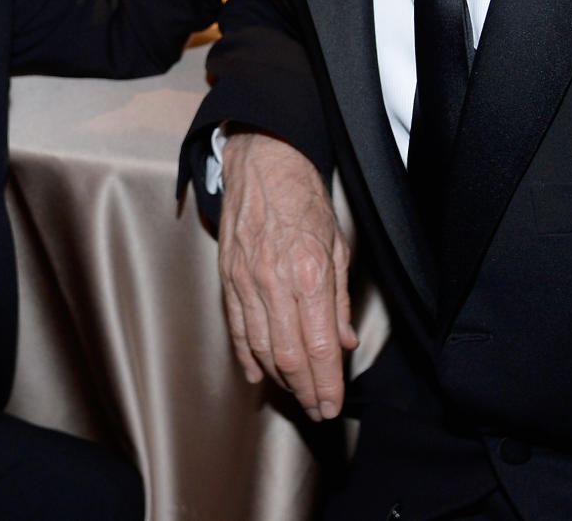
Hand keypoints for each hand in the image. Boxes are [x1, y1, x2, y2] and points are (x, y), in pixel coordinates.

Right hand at [216, 131, 356, 419]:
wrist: (262, 162)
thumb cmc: (303, 198)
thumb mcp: (338, 244)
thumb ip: (339, 298)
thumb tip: (344, 340)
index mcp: (309, 272)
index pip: (320, 345)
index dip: (327, 382)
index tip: (333, 403)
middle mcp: (275, 281)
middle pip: (288, 354)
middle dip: (305, 390)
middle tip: (317, 409)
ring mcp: (246, 280)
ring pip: (260, 346)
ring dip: (278, 378)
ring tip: (295, 394)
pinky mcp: (228, 277)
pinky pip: (236, 326)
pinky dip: (246, 355)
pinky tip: (257, 373)